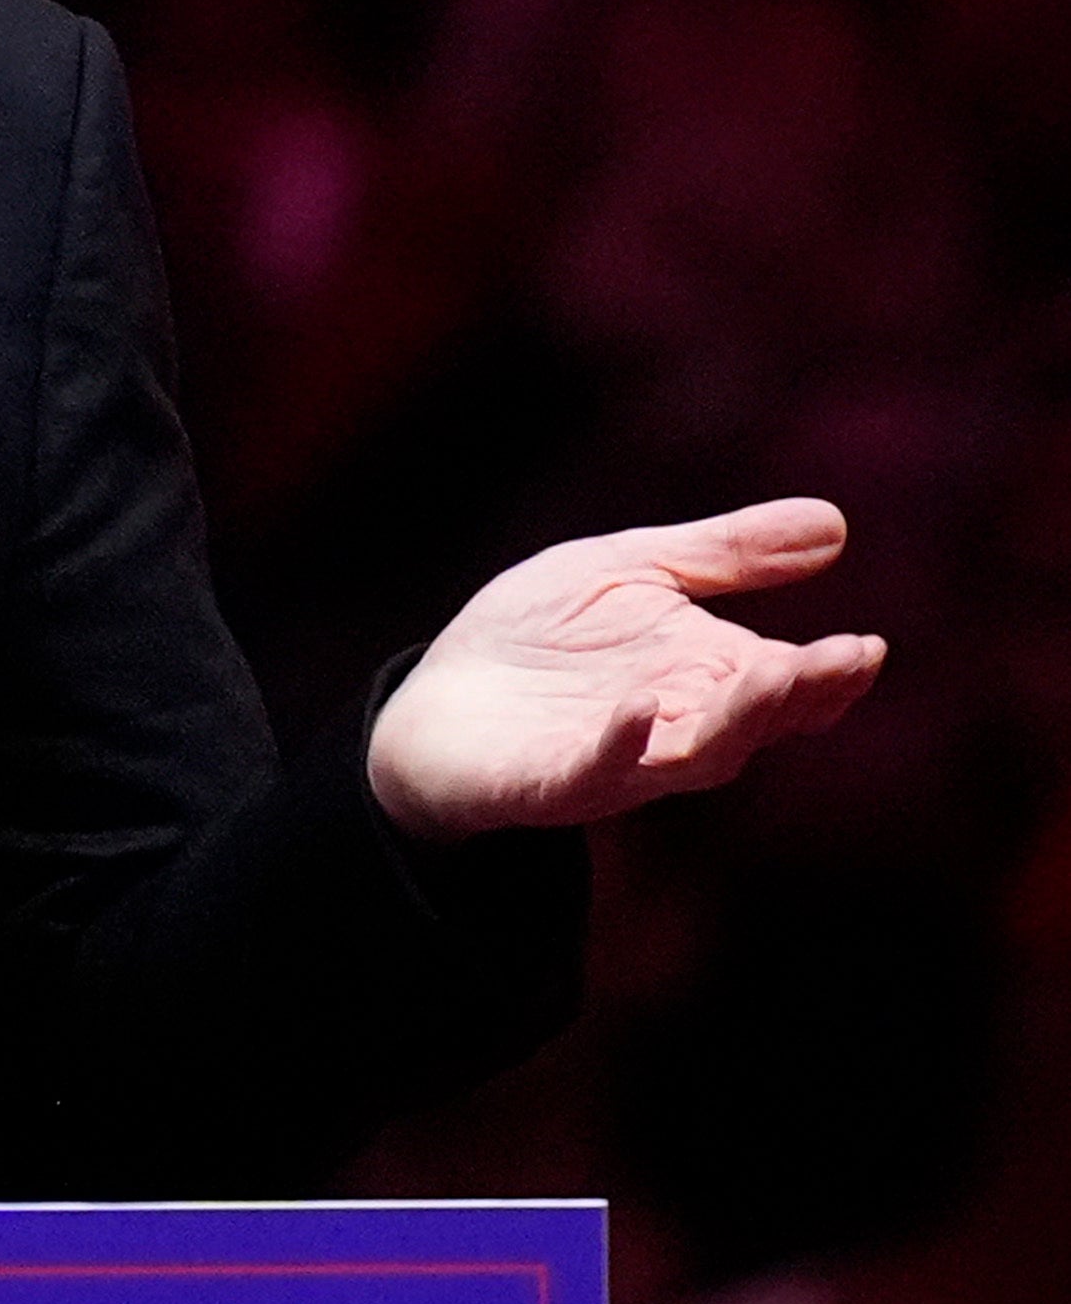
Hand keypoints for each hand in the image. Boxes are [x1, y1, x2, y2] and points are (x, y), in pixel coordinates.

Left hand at [365, 498, 887, 842]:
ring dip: (736, 719)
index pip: (788, 685)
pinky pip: (594, 770)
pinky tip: (641, 709)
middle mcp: (677, 727)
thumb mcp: (630, 572)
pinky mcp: (550, 781)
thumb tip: (836, 523)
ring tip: (770, 671)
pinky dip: (621, 744)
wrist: (435, 701)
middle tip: (847, 659)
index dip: (830, 674)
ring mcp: (617, 760)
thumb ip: (724, 554)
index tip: (869, 646)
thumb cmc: (538, 637)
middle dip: (800, 692)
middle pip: (754, 720)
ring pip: (695, 754)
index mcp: (705, 678)